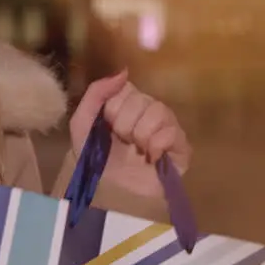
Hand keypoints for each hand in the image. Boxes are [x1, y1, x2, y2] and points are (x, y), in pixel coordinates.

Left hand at [68, 70, 191, 199]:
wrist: (110, 194)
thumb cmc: (94, 160)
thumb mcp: (82, 124)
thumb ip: (96, 93)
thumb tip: (123, 71)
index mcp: (127, 104)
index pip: (126, 88)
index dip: (113, 108)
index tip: (107, 127)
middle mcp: (150, 112)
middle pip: (142, 99)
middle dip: (125, 124)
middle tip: (122, 142)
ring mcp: (168, 129)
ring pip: (159, 111)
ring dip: (141, 135)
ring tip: (137, 151)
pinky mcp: (181, 148)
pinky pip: (174, 132)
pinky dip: (157, 145)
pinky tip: (152, 158)